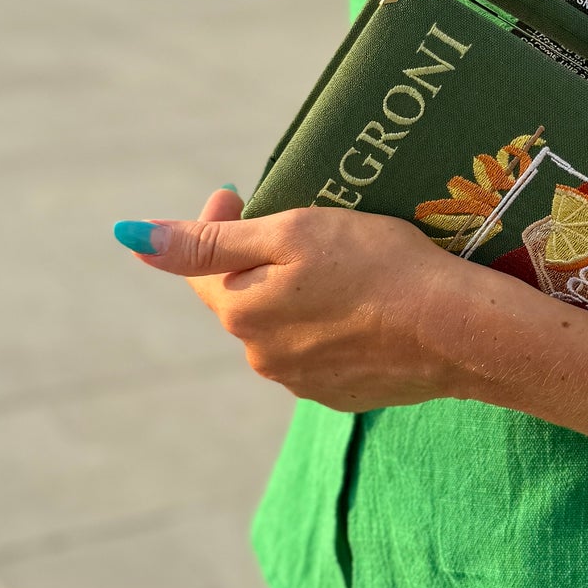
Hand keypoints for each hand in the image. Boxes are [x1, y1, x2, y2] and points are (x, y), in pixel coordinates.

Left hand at [113, 190, 486, 410]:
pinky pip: (322, 351)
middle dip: (259, 261)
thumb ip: (208, 242)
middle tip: (303, 226)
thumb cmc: (377, 266)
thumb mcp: (290, 233)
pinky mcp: (345, 395)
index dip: (217, 223)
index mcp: (242, 315)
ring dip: (296, 295)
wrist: (456, 329)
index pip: (203, 268)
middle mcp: (264, 358)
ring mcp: (306, 382)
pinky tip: (365, 305)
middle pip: (244, 298)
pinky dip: (332, 325)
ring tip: (343, 265)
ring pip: (284, 327)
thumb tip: (131, 237)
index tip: (236, 192)